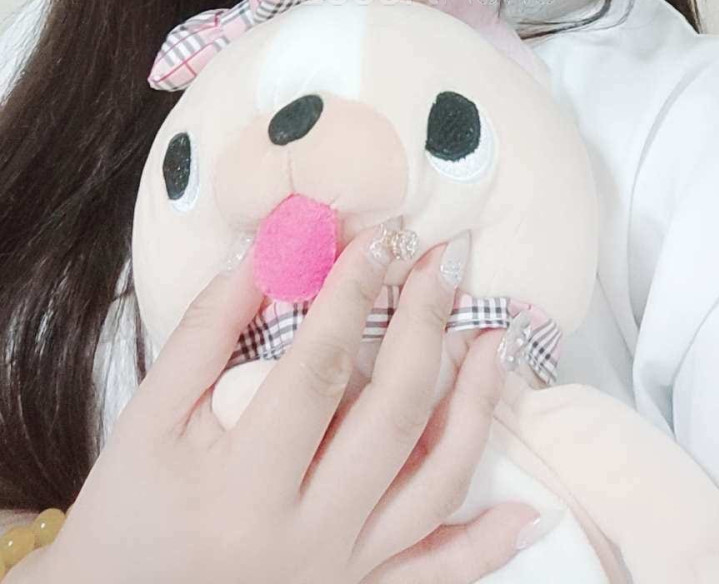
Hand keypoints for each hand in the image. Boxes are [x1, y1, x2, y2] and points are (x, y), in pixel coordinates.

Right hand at [27, 224, 540, 582]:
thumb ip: (207, 334)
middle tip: (449, 259)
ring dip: (475, 408)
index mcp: (244, 488)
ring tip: (496, 337)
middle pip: (391, 418)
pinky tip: (526, 509)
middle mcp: (305, 539)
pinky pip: (438, 574)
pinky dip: (485, 546)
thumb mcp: (147, 420)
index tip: (383, 234)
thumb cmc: (126, 512)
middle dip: (428, 326)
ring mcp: (340, 574)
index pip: (319, 371)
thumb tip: (275, 250)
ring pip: (434, 486)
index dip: (355, 294)